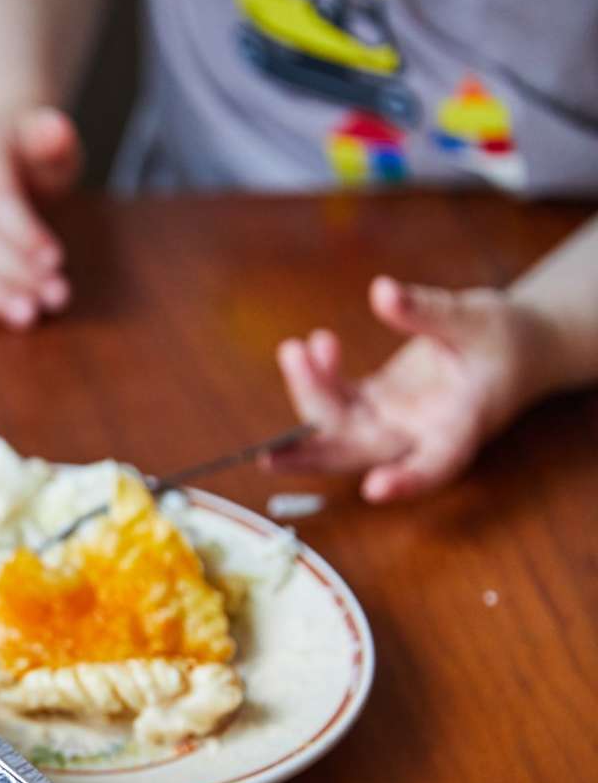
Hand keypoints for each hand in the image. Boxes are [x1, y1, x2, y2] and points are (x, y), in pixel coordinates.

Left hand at [266, 276, 545, 501]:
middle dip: (314, 455)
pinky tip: (309, 346)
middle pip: (362, 454)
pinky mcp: (373, 406)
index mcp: (460, 428)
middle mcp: (418, 437)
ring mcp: (390, 424)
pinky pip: (335, 401)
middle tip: (267, 454)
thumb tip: (384, 293)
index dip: (407, 481)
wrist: (514, 345)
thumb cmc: (506, 337)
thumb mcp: (476, 317)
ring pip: (337, 428)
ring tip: (295, 350)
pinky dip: (317, 377)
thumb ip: (430, 312)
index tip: (376, 489)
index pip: (436, 465)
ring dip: (308, 397)